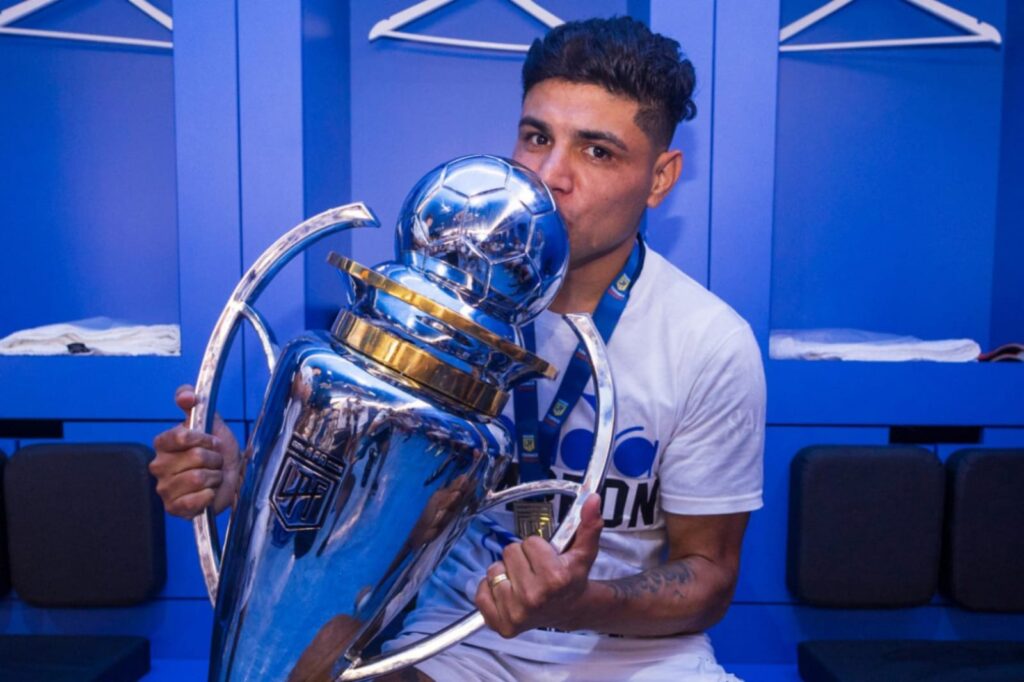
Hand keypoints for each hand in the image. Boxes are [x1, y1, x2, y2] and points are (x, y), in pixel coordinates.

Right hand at [150, 384, 240, 517]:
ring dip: (214, 477)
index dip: (204, 438)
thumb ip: (195, 403)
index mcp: (163, 444)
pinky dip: (209, 495)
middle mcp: (158, 466)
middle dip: (213, 459)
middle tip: (214, 462)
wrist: (232, 477)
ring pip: (197, 478)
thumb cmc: (218, 451)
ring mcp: (164, 489)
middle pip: (194, 457)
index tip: (213, 442)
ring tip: (213, 476)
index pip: (181, 436)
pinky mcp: (174, 509)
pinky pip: (195, 500)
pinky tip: (209, 492)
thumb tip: (185, 395)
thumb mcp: (211, 422)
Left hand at [475, 494, 603, 637]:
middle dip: (521, 559)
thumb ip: (589, 524)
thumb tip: (592, 499)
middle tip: (534, 571)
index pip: (529, 543)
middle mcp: (534, 597)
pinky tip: (509, 593)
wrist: (568, 610)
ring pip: (494, 570)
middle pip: (509, 553)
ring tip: (522, 583)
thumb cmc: (571, 579)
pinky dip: (490, 590)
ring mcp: (515, 613)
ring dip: (506, 573)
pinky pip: (480, 593)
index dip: (538, 549)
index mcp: (554, 578)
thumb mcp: (583, 552)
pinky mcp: (501, 624)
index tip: (547, 560)